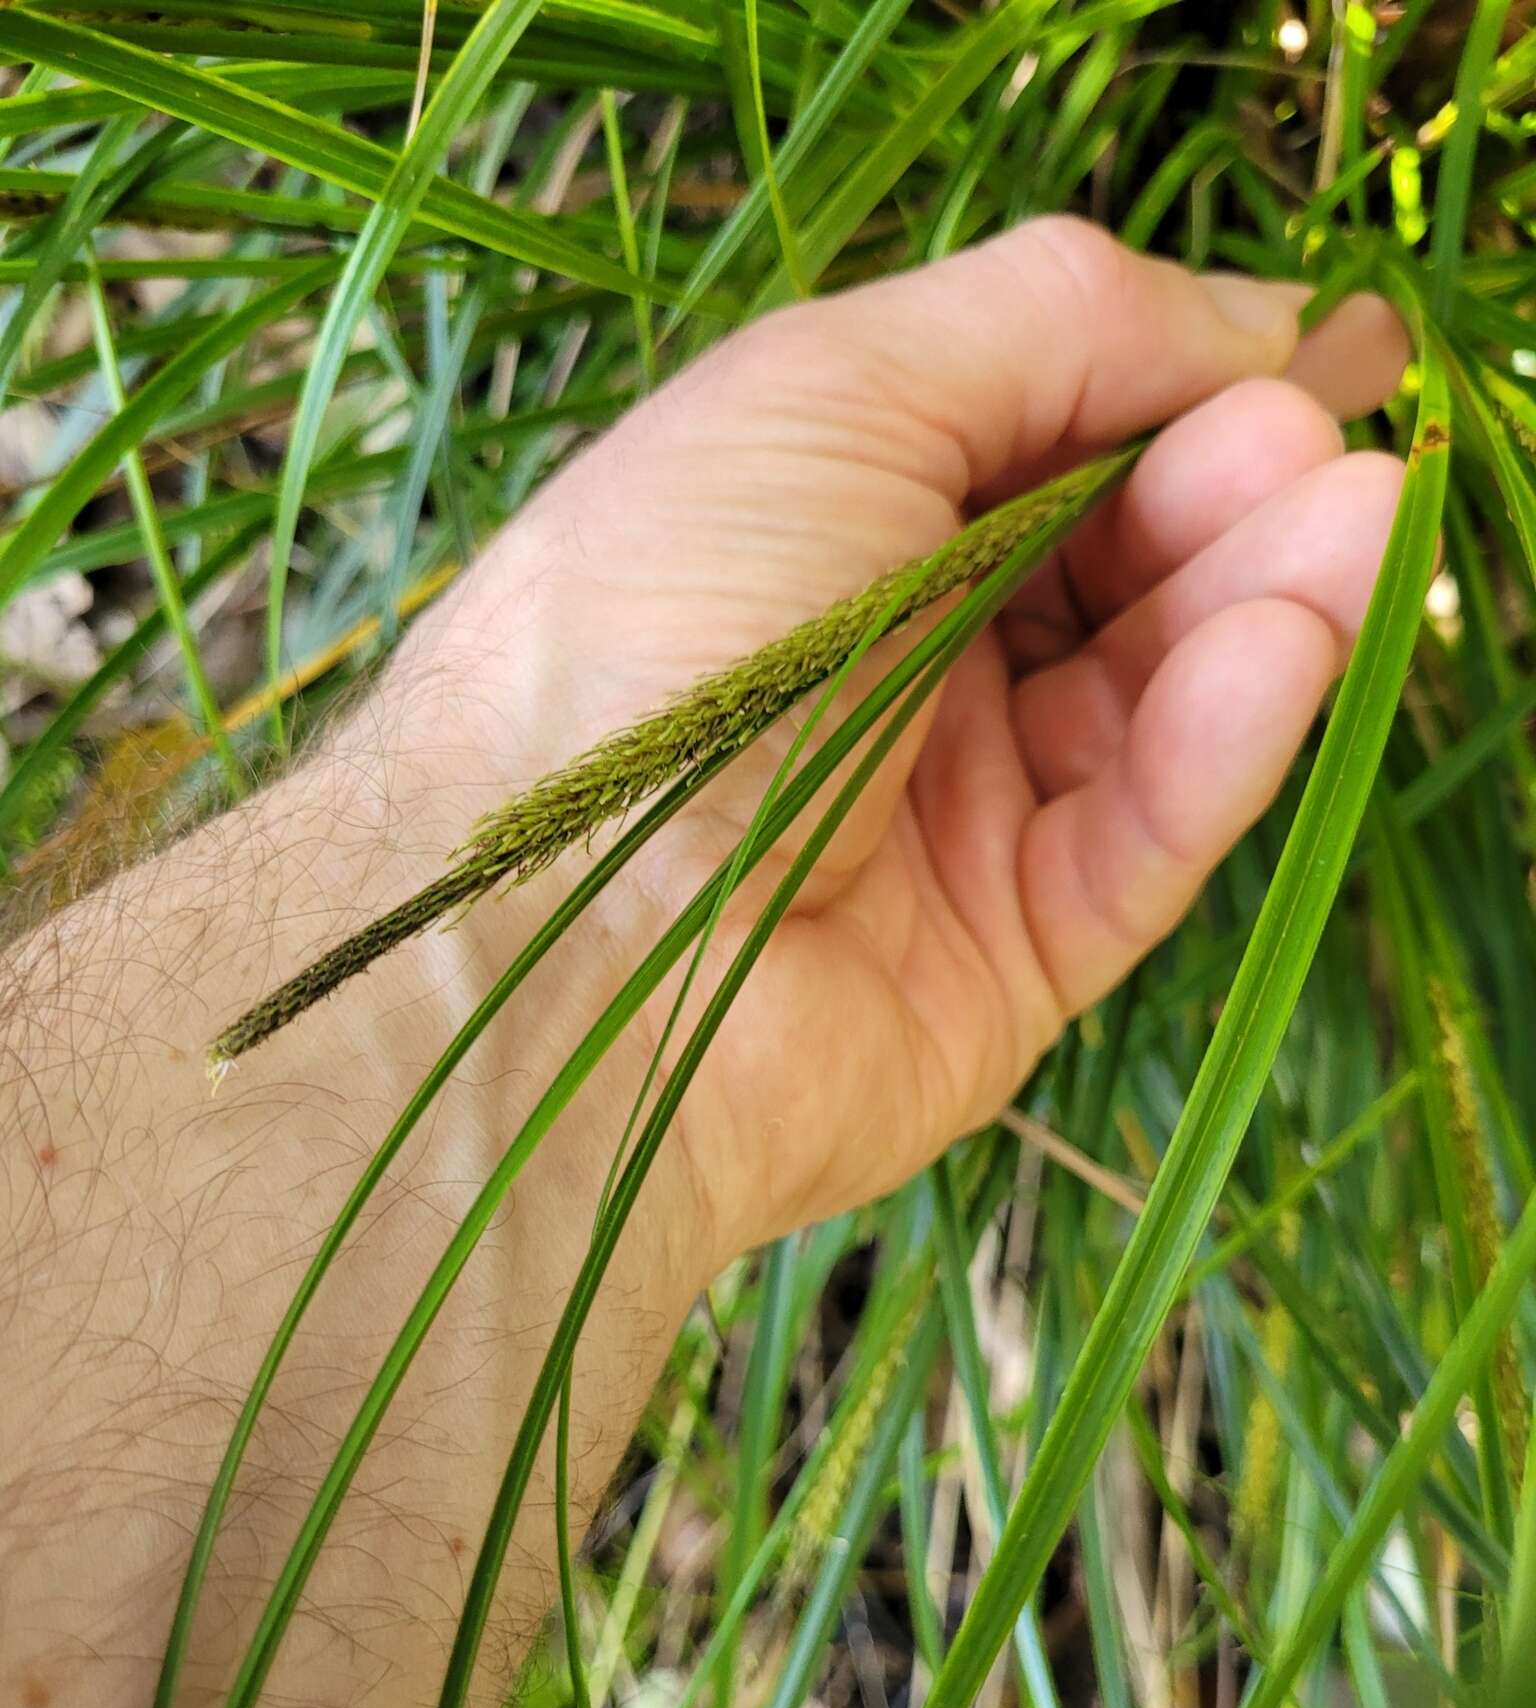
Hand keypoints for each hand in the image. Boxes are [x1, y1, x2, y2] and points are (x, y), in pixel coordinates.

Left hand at [405, 218, 1407, 1263]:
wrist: (557, 945)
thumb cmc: (654, 625)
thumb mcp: (825, 393)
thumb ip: (1042, 325)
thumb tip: (1239, 316)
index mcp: (822, 525)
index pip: (1040, 441)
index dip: (1171, 391)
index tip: (1308, 357)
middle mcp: (888, 670)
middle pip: (1106, 570)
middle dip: (1219, 494)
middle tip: (1313, 452)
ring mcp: (949, 822)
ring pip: (1144, 703)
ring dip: (1254, 607)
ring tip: (1348, 530)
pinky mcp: (1006, 961)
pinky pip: (1137, 844)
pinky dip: (1216, 747)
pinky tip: (1281, 653)